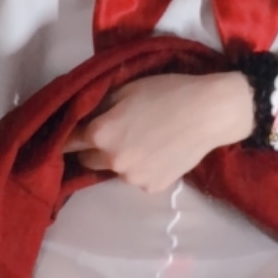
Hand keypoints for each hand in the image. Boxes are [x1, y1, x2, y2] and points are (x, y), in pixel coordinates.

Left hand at [65, 72, 254, 193]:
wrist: (210, 113)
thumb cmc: (168, 92)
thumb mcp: (126, 89)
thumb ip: (97, 106)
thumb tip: (80, 117)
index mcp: (101, 134)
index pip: (67, 141)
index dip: (68, 134)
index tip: (72, 131)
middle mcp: (112, 161)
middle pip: (86, 160)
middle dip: (92, 148)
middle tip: (112, 132)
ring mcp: (132, 179)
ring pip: (113, 170)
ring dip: (119, 159)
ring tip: (143, 141)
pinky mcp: (152, 188)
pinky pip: (137, 178)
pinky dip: (142, 168)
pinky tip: (159, 152)